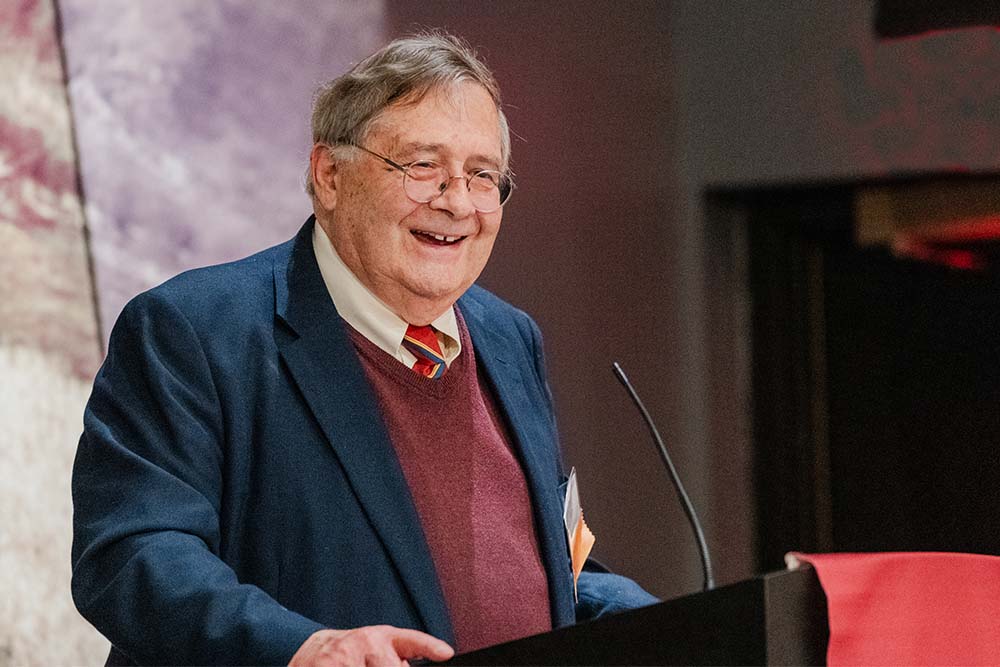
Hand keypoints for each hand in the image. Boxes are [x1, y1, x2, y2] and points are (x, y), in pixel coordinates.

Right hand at [289, 626, 454, 666]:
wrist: (313, 650)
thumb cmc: (355, 651)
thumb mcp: (379, 646)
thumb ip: (399, 656)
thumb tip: (408, 664)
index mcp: (384, 636)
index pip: (412, 641)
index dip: (430, 647)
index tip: (445, 653)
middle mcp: (366, 642)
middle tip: (377, 666)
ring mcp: (345, 656)